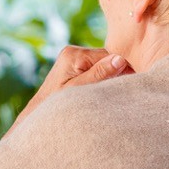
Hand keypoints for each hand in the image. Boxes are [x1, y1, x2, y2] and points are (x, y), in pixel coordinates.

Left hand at [8, 46, 132, 134]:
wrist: (37, 115)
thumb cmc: (56, 106)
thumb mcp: (80, 91)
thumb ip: (99, 75)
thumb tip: (120, 60)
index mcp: (73, 55)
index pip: (108, 56)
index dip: (123, 70)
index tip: (131, 85)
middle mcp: (72, 52)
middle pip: (105, 59)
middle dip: (115, 74)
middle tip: (122, 92)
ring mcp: (71, 59)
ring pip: (101, 65)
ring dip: (108, 78)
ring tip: (109, 94)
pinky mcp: (72, 67)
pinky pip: (93, 70)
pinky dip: (99, 80)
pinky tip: (100, 92)